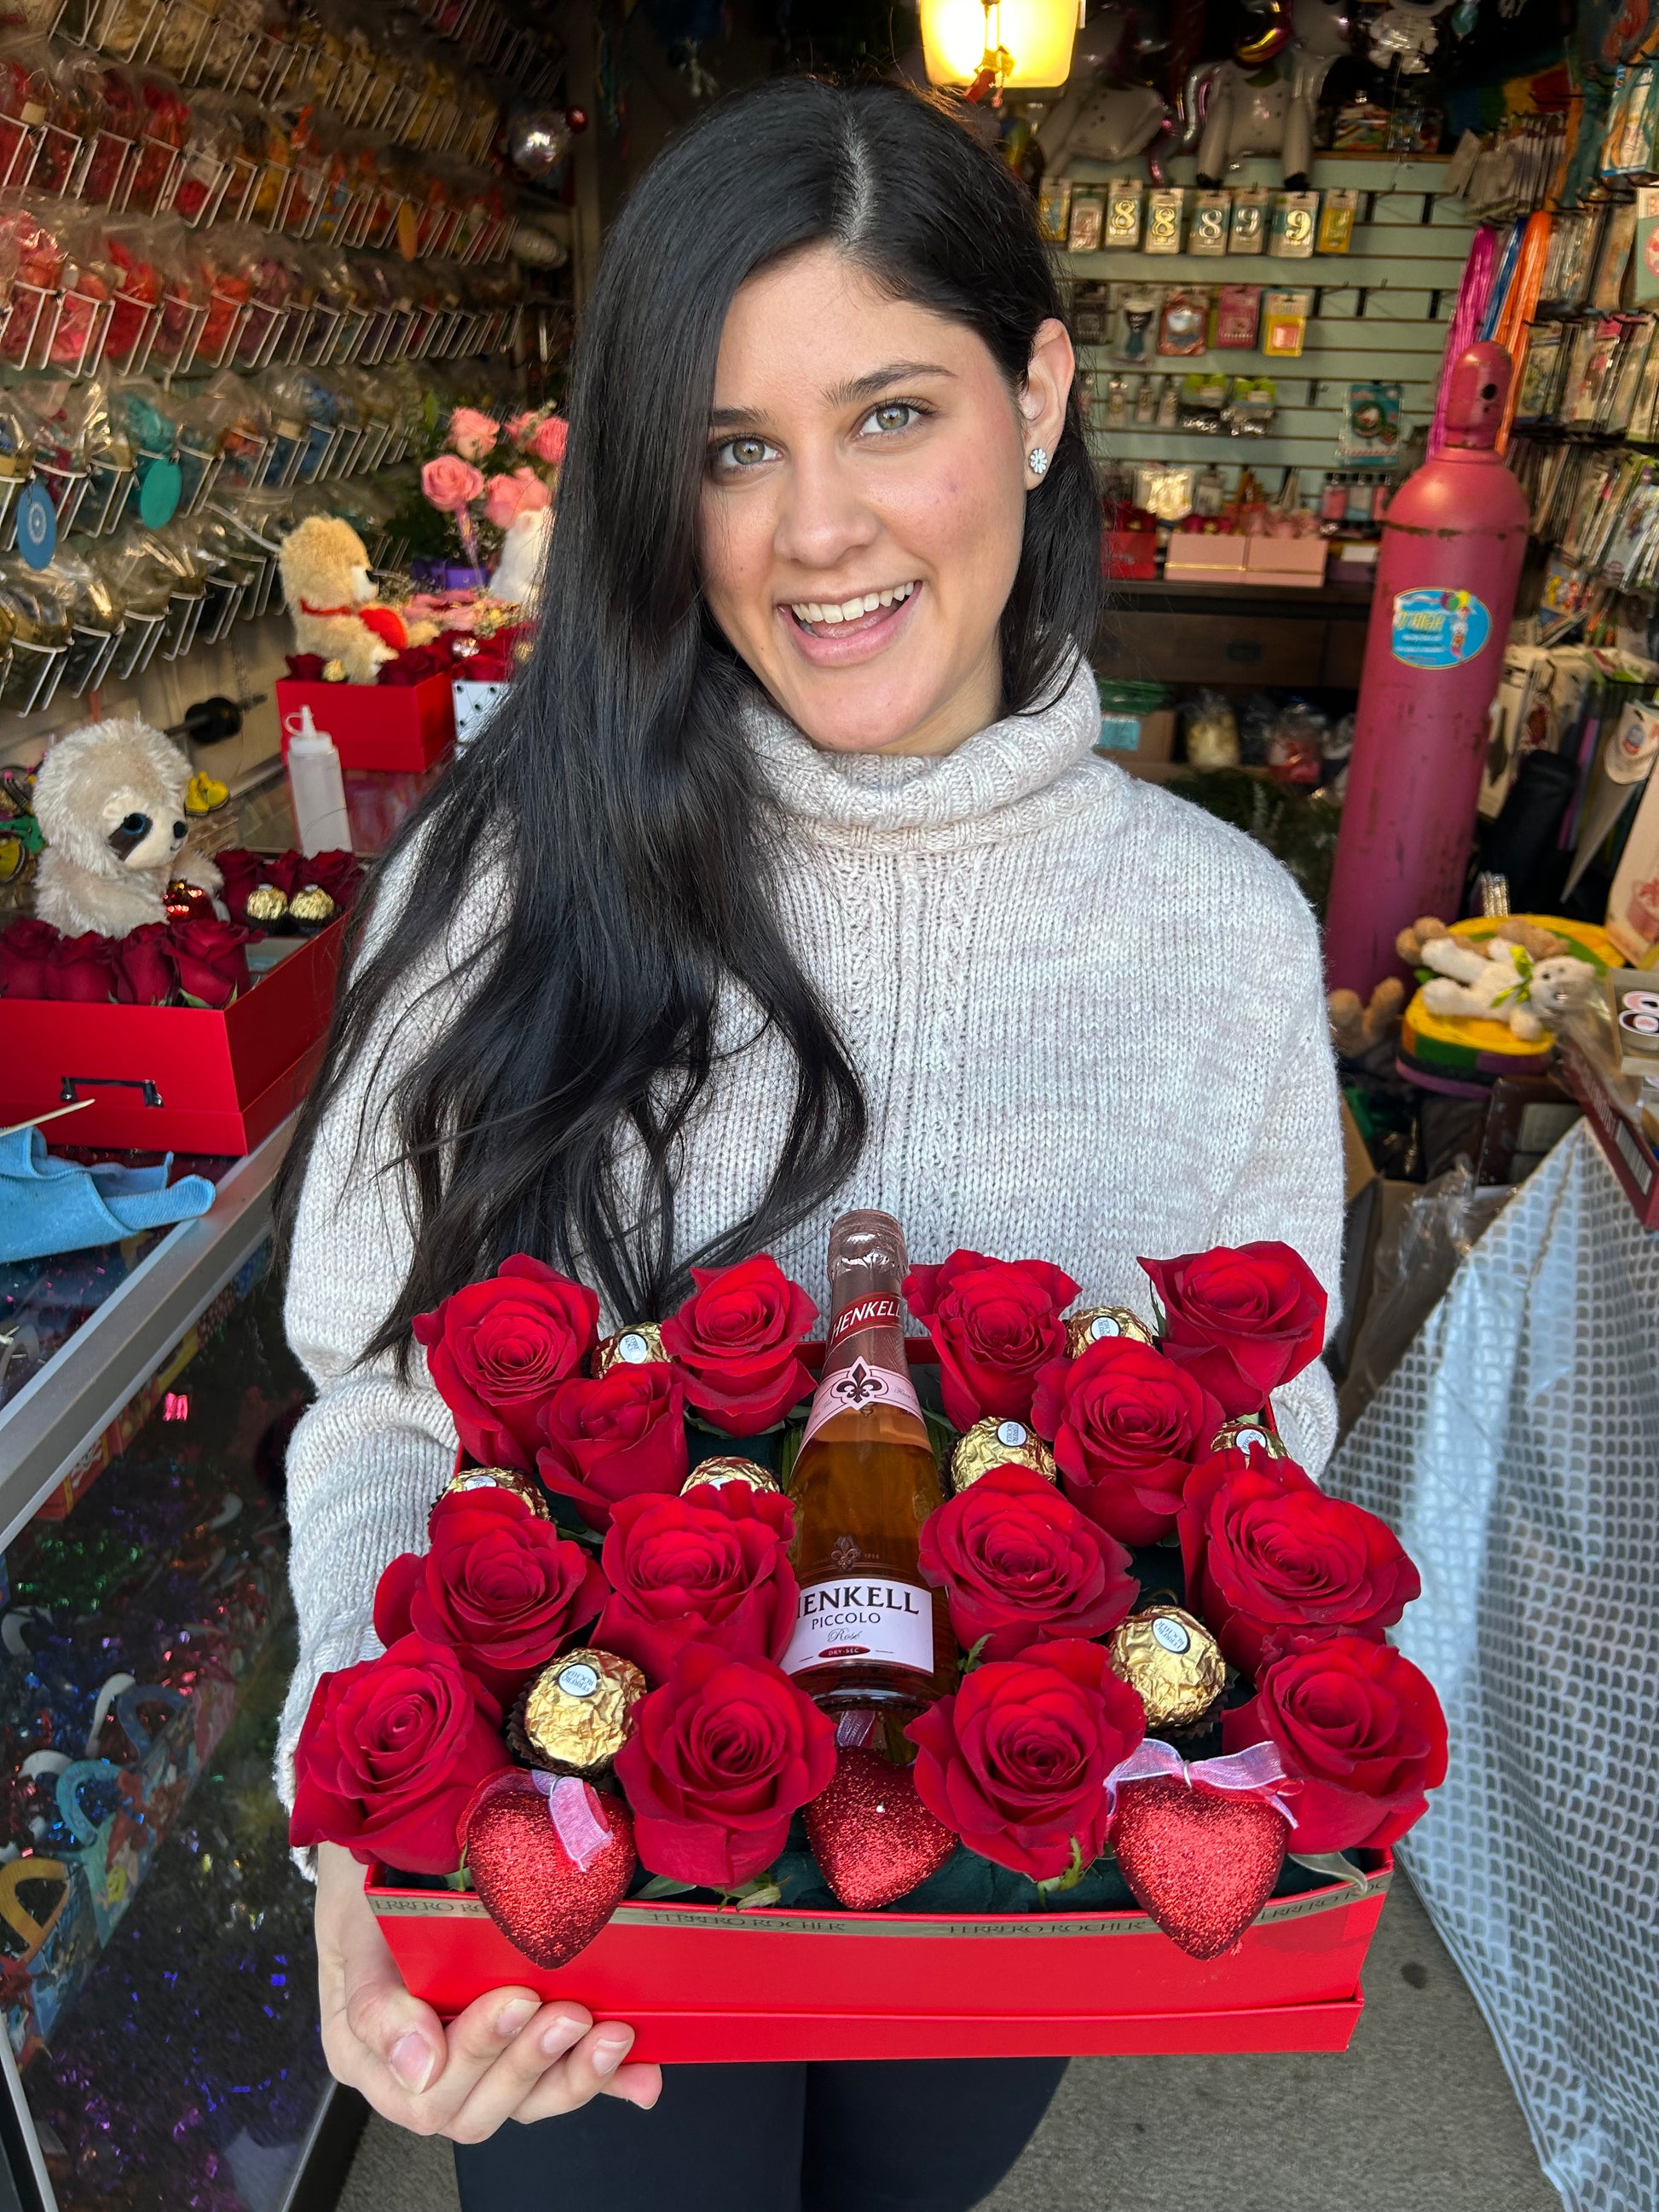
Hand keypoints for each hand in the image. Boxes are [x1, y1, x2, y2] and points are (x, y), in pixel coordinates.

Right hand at [315, 1842, 660, 2139]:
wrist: (386, 1831)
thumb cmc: (365, 1881)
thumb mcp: (354, 1926)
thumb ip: (373, 2001)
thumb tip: (419, 2067)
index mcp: (371, 2054)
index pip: (428, 2093)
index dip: (478, 2054)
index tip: (518, 1999)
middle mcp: (422, 2069)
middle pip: (477, 2108)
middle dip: (528, 2061)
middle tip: (566, 2010)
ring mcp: (476, 2058)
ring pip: (525, 2100)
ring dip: (573, 2073)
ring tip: (610, 2034)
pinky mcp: (521, 2042)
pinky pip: (560, 2076)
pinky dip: (605, 2079)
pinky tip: (642, 2075)